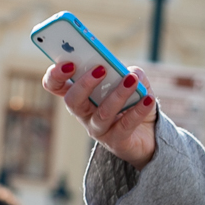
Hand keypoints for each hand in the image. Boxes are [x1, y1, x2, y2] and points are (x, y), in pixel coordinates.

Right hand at [43, 61, 157, 171]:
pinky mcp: (116, 141)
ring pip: (102, 113)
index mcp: (80, 95)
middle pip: (73, 101)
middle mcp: (84, 113)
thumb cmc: (133, 104)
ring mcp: (98, 129)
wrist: (150, 134)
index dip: (55, 75)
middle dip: (84, 84)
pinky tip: (148, 99)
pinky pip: (125, 125)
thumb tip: (130, 72)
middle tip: (100, 69)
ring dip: (117, 95)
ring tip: (132, 80)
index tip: (67, 63)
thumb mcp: (132, 84)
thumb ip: (130, 73)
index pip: (55, 85)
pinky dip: (138, 110)